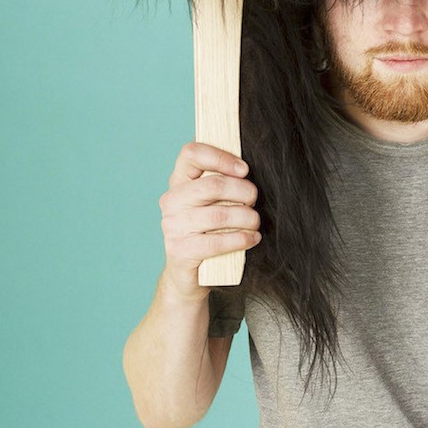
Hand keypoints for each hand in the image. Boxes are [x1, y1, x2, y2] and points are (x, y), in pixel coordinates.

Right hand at [158, 142, 261, 300]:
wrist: (190, 274)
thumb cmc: (209, 231)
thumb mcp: (213, 202)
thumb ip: (223, 183)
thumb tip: (247, 170)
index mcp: (178, 181)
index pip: (191, 153)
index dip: (221, 157)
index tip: (244, 169)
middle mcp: (171, 200)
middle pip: (213, 185)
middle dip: (243, 191)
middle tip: (254, 200)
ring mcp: (173, 226)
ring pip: (219, 214)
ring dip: (247, 217)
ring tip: (255, 222)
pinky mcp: (180, 250)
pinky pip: (217, 242)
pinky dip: (241, 239)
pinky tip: (252, 238)